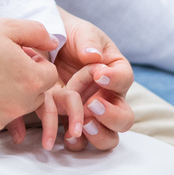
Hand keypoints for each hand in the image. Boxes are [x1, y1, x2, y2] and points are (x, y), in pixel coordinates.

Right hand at [0, 15, 58, 138]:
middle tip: (1, 63)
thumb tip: (52, 42)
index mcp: (29, 79)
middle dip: (25, 79)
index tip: (17, 53)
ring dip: (7, 94)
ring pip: (14, 107)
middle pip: (36, 95)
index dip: (35, 61)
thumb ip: (37, 32)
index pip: (50, 75)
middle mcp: (17, 105)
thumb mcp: (5, 25)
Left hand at [48, 10, 135, 151]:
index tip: (98, 75)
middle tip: (92, 105)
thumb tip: (93, 57)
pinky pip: (81, 140)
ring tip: (83, 125)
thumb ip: (89, 42)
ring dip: (99, 135)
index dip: (115, 80)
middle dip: (112, 116)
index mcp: (116, 72)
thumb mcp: (82, 33)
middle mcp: (109, 97)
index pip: (125, 79)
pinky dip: (76, 141)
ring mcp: (93, 113)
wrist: (48, 47)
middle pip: (125, 118)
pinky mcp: (74, 122)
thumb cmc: (72, 36)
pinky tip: (66, 136)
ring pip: (109, 137)